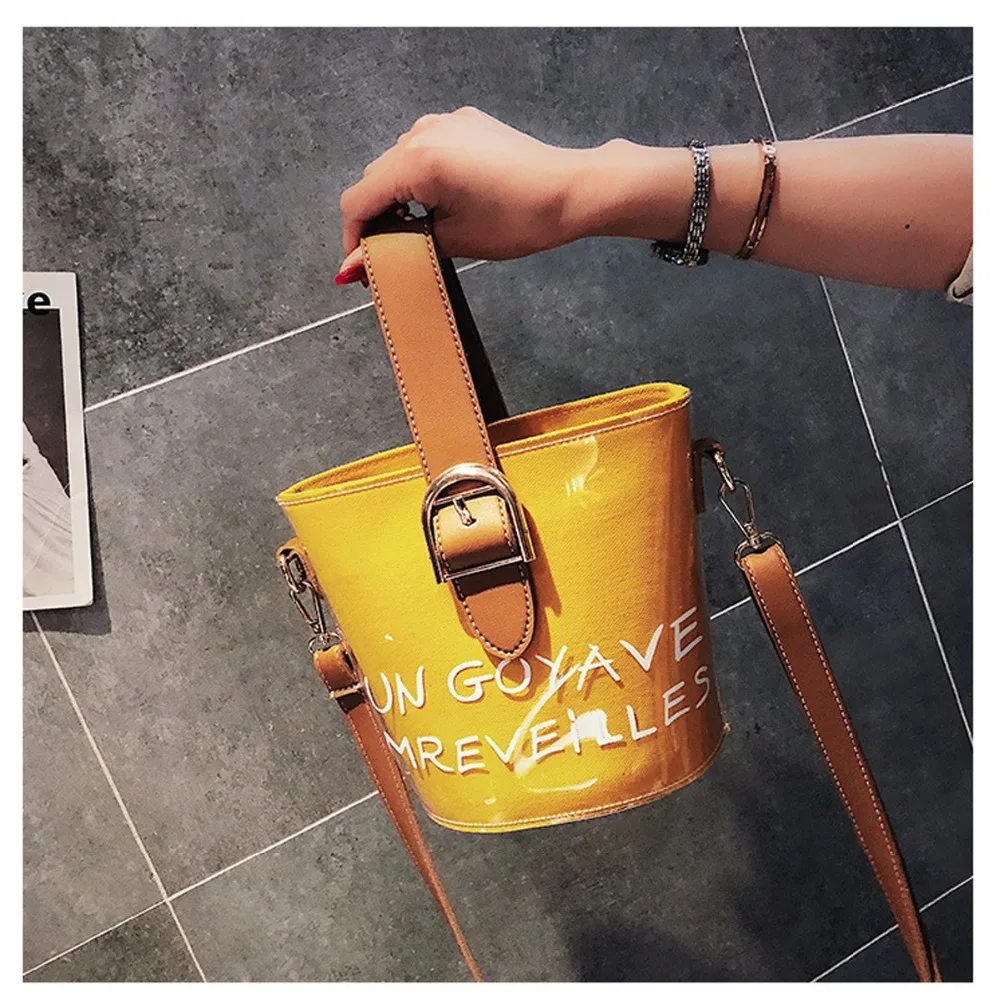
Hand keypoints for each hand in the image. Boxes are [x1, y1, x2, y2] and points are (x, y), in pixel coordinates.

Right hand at [337, 107, 586, 282]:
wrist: (570, 191)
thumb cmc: (521, 218)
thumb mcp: (454, 241)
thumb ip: (399, 248)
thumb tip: (354, 267)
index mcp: (418, 161)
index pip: (359, 199)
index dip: (352, 237)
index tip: (359, 265)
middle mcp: (424, 132)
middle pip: (375, 179)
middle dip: (376, 218)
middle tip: (390, 254)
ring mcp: (444, 123)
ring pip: (398, 163)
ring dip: (398, 196)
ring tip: (420, 230)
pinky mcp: (463, 123)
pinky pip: (424, 150)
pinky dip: (421, 178)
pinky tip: (442, 203)